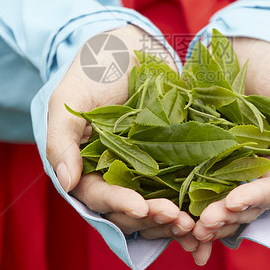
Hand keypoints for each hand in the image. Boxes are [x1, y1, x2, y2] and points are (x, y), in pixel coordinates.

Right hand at [45, 24, 198, 251]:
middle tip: (177, 218)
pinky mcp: (173, 160)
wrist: (129, 45)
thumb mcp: (68, 100)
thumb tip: (66, 183)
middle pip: (130, 210)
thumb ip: (61, 140)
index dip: (119, 204)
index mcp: (85, 167)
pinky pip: (181, 190)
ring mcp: (145, 169)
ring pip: (156, 207)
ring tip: (193, 223)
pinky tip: (208, 213)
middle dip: (152, 218)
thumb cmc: (92, 70)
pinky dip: (191, 205)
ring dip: (173, 219)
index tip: (140, 207)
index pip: (99, 196)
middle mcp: (114, 175)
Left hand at [190, 37, 269, 265]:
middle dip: (223, 216)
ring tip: (186, 227)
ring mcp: (224, 162)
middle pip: (241, 204)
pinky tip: (170, 215)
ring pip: (215, 199)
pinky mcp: (197, 151)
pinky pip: (189, 180)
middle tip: (202, 224)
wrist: (252, 41)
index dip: (252, 200)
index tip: (232, 203)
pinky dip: (182, 200)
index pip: (269, 191)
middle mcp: (253, 170)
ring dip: (202, 216)